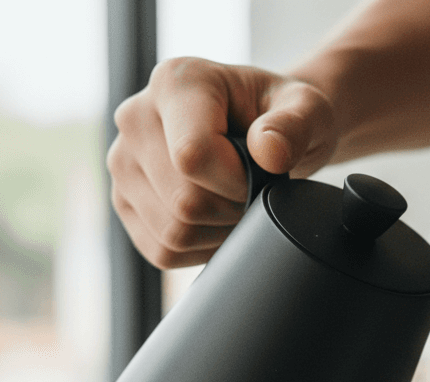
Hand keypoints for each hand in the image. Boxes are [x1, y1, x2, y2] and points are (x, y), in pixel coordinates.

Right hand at [107, 57, 336, 268]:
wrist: (264, 132)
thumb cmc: (283, 119)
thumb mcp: (306, 111)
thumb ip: (295, 126)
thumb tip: (269, 153)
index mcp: (177, 83)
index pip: (192, 156)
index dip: (239, 184)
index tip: (264, 175)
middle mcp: (136, 117)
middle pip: (184, 202)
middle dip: (234, 210)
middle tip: (254, 190)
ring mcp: (122, 162)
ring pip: (173, 232)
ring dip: (219, 232)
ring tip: (236, 201)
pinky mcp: (124, 202)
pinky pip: (162, 251)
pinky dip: (200, 250)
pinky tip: (217, 221)